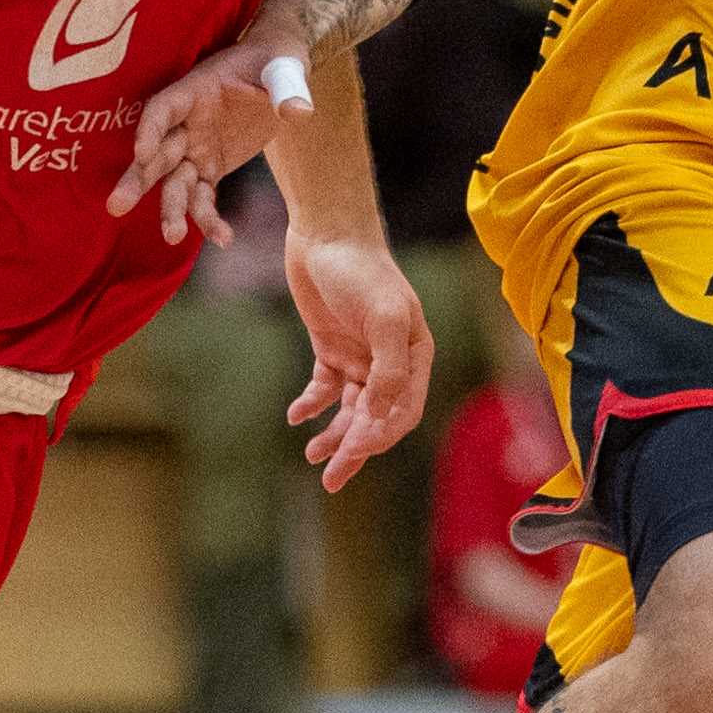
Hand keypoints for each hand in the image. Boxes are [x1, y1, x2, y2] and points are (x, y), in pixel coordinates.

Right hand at [106, 37, 307, 250]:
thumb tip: (298, 112)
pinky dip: (210, 219)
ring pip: (175, 184)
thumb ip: (288, 87)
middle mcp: (187, 123)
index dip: (150, 129)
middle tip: (116, 205)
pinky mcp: (210, 169)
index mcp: (195, 91)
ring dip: (171, 210)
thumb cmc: (274, 60)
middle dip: (138, 179)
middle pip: (157, 154)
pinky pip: (203, 198)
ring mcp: (196, 149)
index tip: (141, 153)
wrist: (276, 72)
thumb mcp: (284, 65)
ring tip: (171, 237)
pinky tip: (224, 239)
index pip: (164, 109)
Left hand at [279, 227, 432, 490]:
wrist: (326, 233)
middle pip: (376, 418)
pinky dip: (311, 405)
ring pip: (349, 410)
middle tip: (331, 480)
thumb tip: (383, 411)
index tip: (355, 449)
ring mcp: (360, 356)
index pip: (404, 411)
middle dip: (355, 449)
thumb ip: (389, 364)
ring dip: (333, 434)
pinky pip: (323, 388)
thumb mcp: (383, 314)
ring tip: (312, 455)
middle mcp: (390, 361)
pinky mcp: (330, 348)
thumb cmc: (362, 270)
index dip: (381, 435)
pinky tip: (297, 416)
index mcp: (414, 356)